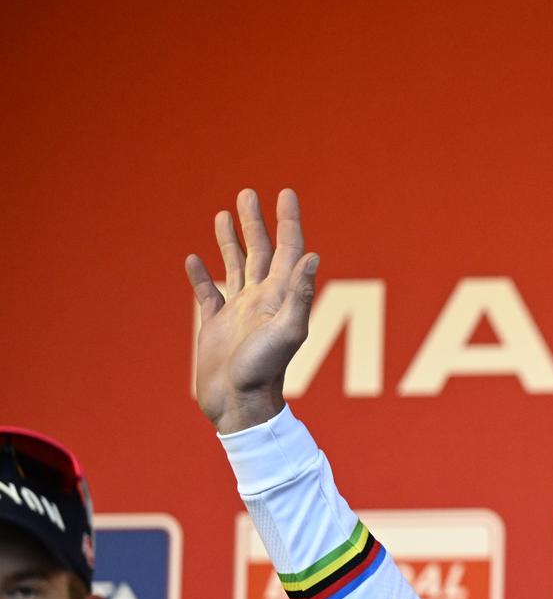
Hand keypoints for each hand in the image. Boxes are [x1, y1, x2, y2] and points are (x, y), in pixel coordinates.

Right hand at [185, 188, 319, 434]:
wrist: (239, 405)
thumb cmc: (265, 372)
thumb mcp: (287, 332)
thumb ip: (300, 295)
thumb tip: (312, 257)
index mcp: (281, 296)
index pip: (289, 250)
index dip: (289, 222)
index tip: (285, 193)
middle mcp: (262, 299)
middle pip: (261, 251)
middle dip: (255, 222)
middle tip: (248, 193)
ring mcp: (238, 311)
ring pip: (235, 266)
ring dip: (230, 241)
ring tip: (223, 214)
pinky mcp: (215, 325)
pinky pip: (208, 293)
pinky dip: (201, 275)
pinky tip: (194, 259)